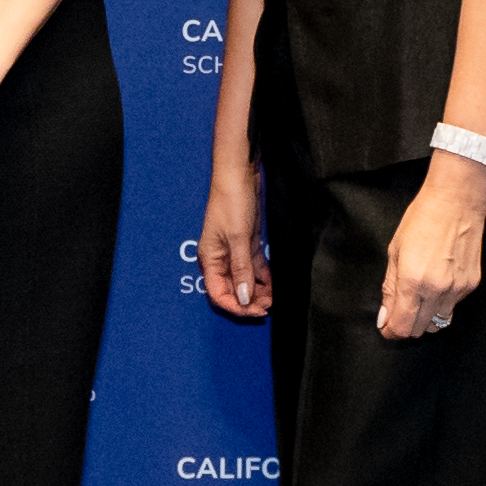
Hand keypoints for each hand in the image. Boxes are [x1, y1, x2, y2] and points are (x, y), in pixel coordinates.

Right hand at [200, 168, 270, 318]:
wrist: (240, 174)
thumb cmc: (232, 201)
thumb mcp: (238, 238)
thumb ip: (242, 270)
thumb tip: (245, 298)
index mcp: (210, 259)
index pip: (219, 294)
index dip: (237, 306)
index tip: (257, 311)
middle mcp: (220, 258)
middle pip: (233, 290)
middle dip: (251, 300)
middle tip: (270, 304)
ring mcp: (234, 252)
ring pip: (245, 280)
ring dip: (259, 290)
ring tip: (275, 295)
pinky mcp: (247, 244)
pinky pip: (254, 268)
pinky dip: (264, 277)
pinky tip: (275, 283)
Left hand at [379, 153, 485, 338]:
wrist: (456, 202)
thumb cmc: (422, 220)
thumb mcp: (395, 252)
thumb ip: (389, 289)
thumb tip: (384, 317)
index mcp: (413, 281)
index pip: (402, 326)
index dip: (390, 331)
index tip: (386, 327)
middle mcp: (437, 289)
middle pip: (420, 330)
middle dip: (406, 325)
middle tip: (398, 312)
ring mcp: (457, 289)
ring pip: (439, 322)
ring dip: (425, 317)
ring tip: (418, 297)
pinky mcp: (471, 285)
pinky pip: (453, 307)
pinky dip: (442, 303)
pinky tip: (436, 283)